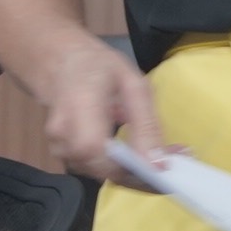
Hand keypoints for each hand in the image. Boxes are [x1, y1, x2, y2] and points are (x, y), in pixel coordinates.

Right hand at [25, 32, 167, 186]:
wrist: (55, 58)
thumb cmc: (95, 64)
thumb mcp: (132, 84)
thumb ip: (146, 124)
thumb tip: (159, 164)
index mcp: (79, 113)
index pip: (105, 158)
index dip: (137, 170)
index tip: (169, 168)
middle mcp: (63, 136)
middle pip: (106, 171)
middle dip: (143, 171)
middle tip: (175, 158)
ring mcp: (58, 146)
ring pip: (102, 172)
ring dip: (133, 169)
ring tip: (158, 153)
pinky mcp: (62, 152)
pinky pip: (94, 166)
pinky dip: (119, 163)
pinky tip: (135, 150)